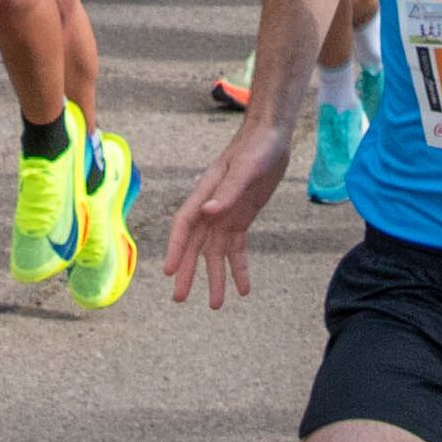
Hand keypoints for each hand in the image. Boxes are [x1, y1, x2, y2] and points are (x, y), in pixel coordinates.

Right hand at [165, 111, 294, 304]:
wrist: (271, 136)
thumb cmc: (257, 147)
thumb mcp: (246, 168)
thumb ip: (228, 191)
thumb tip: (209, 212)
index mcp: (205, 194)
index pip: (184, 226)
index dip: (176, 248)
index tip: (170, 271)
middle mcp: (211, 208)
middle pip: (195, 245)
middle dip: (188, 272)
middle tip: (180, 299)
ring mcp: (225, 214)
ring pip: (215, 252)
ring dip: (215, 277)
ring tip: (216, 304)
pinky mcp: (241, 218)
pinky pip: (236, 248)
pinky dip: (238, 268)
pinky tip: (244, 289)